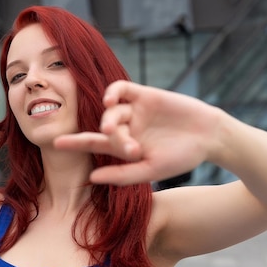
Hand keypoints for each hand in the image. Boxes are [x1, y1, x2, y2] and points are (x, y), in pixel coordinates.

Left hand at [54, 81, 220, 184]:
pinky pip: (121, 88)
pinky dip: (112, 92)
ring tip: (112, 129)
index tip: (56, 143)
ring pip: (111, 110)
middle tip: (129, 148)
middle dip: (108, 137)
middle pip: (104, 128)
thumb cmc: (182, 157)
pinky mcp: (144, 94)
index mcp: (124, 146)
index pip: (93, 143)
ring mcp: (134, 109)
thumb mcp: (151, 170)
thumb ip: (122, 175)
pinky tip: (109, 99)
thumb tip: (92, 178)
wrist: (210, 136)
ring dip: (108, 118)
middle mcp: (126, 126)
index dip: (74, 142)